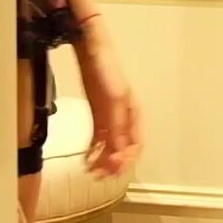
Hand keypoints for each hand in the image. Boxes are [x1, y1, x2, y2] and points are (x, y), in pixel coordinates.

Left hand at [75, 28, 142, 177]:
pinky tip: (86, 159)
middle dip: (113, 164)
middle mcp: (124, 116)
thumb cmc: (106, 66)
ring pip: (110, 145)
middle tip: (99, 176)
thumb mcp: (115, 96)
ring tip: (90, 171)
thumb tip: (119, 150)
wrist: (90, 46)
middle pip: (123, 148)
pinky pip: (99, 138)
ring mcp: (110, 115)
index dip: (127, 160)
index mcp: (133, 112)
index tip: (114, 170)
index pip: (136, 144)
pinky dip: (93, 150)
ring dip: (102, 160)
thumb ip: (117, 123)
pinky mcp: (98, 112)